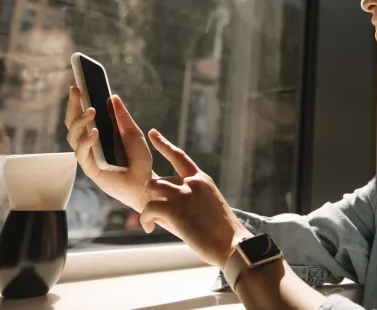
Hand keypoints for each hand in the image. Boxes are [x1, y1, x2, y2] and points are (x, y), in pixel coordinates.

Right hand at [64, 87, 154, 211]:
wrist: (146, 185)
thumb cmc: (140, 162)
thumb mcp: (133, 134)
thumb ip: (122, 118)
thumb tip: (113, 97)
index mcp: (97, 135)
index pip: (82, 116)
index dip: (77, 102)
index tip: (77, 86)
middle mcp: (89, 145)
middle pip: (72, 124)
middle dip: (72, 106)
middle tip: (76, 90)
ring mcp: (88, 157)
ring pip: (73, 137)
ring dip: (80, 122)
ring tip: (90, 111)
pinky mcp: (91, 170)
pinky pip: (82, 155)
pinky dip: (86, 141)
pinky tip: (94, 132)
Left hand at [140, 129, 250, 267]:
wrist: (231, 244)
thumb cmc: (221, 232)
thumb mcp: (208, 208)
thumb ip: (188, 201)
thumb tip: (163, 208)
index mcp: (202, 180)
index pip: (180, 156)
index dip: (164, 144)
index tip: (153, 133)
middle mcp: (192, 183)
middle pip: (158, 179)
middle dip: (152, 196)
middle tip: (153, 214)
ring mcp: (183, 194)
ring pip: (150, 188)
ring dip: (147, 205)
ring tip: (150, 220)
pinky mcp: (174, 209)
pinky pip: (148, 208)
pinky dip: (145, 219)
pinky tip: (150, 229)